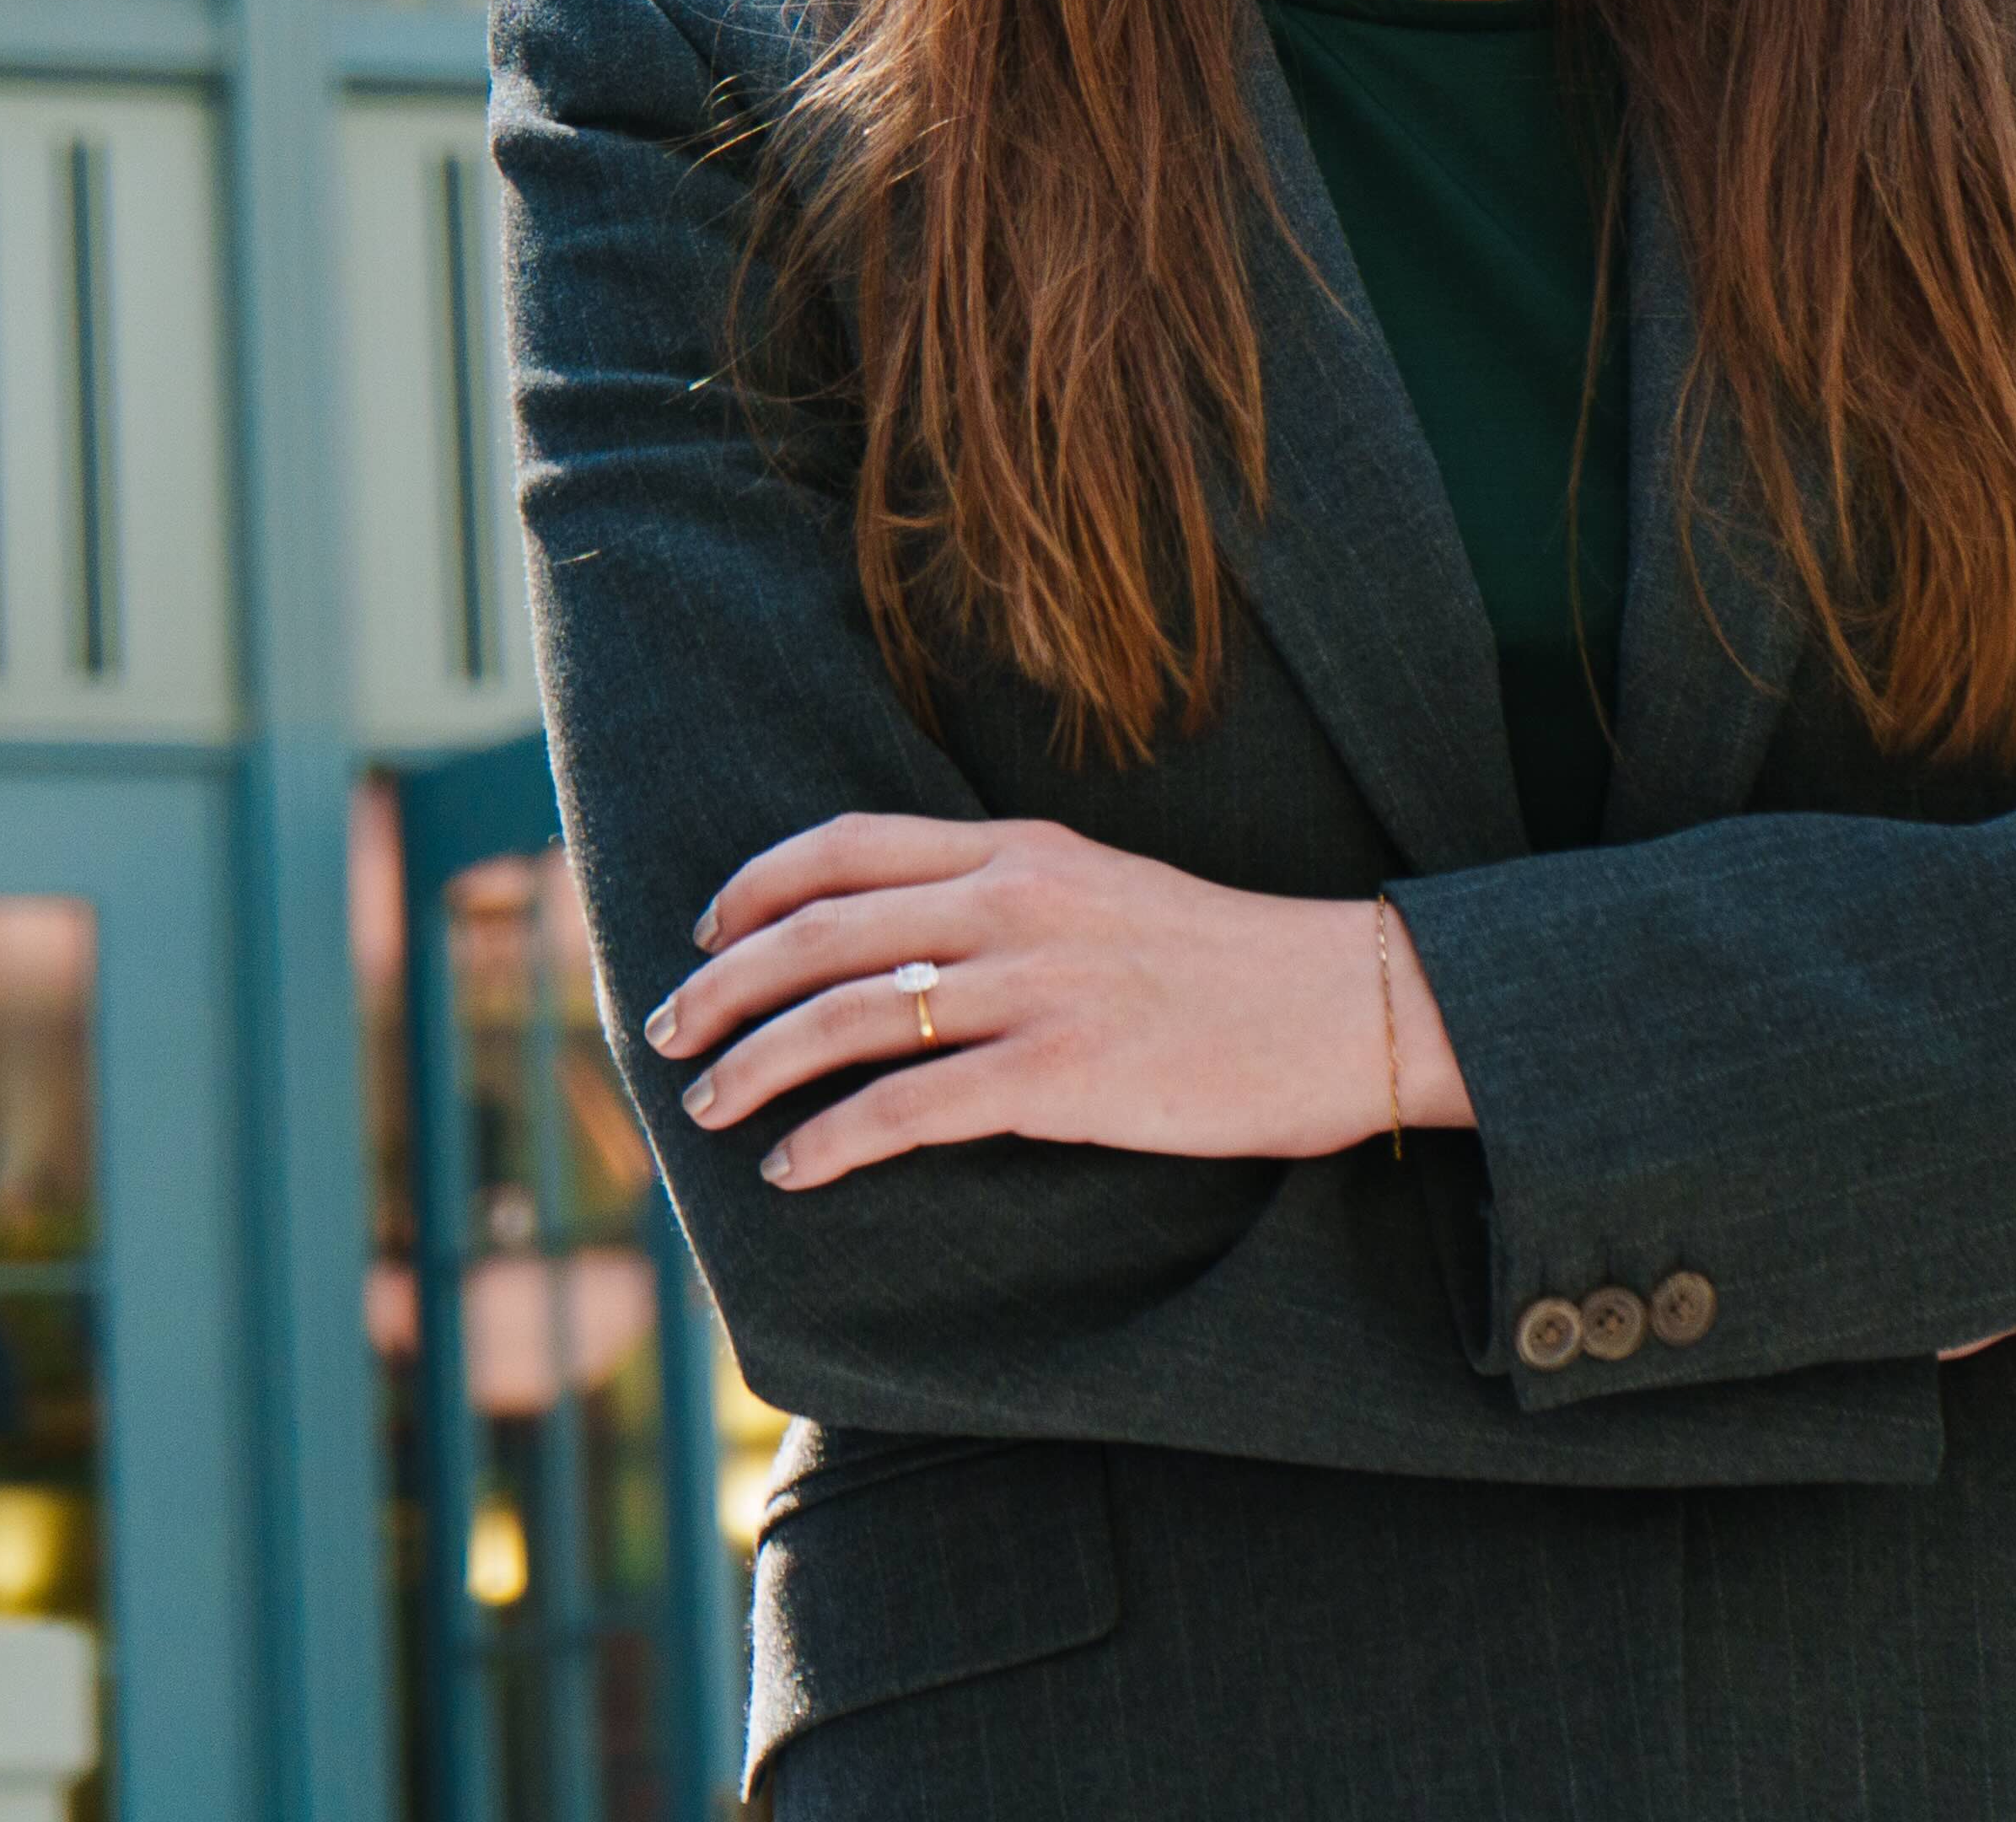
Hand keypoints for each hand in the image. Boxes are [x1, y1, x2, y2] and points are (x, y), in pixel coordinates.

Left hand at [641, 811, 1465, 1189]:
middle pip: (819, 932)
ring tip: (707, 1109)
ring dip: (756, 1066)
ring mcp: (1036, 986)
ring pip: (845, 1018)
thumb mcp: (1108, 892)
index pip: (848, 845)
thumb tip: (911, 946)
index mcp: (1021, 849)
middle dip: (723, 985)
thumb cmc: (1231, 964)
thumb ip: (1012, 900)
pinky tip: (794, 1171)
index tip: (703, 928)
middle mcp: (1014, 901)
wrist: (1349, 1005)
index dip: (755, 887)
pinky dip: (832, 1140)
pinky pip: (909, 1107)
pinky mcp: (1063, 1073)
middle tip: (666, 1033)